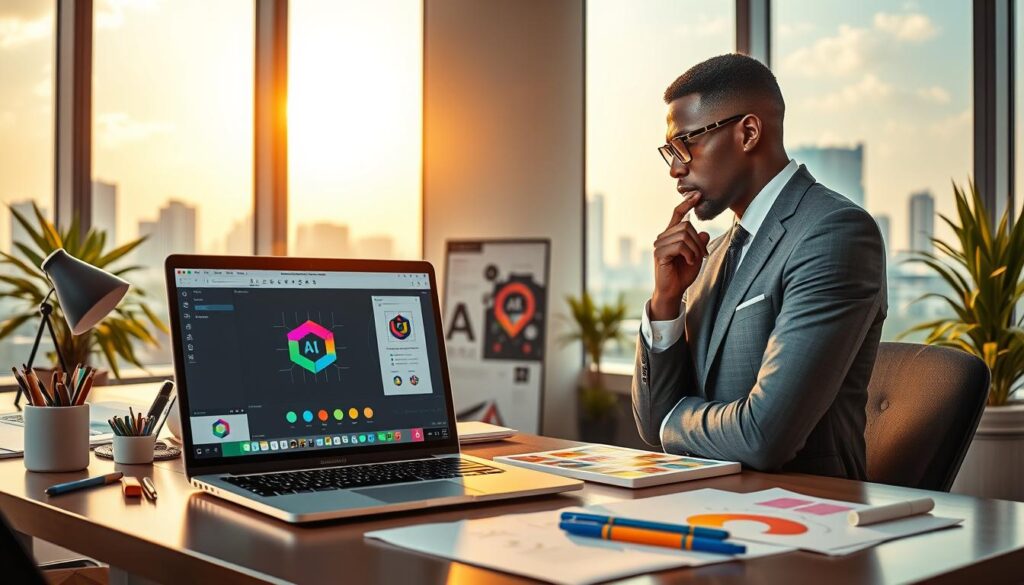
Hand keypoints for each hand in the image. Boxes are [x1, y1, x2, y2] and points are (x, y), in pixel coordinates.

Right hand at [651, 192, 710, 319]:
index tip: (696, 195)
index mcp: (671, 235)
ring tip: (694, 260)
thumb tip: (704, 232)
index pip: (677, 214)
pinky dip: (689, 254)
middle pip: (687, 226)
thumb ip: (699, 244)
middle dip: (699, 241)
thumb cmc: (682, 274)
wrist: (673, 291)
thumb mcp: (696, 256)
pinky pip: (680, 246)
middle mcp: (663, 237)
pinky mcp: (659, 254)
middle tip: (702, 254)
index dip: (686, 203)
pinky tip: (689, 262)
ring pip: (685, 236)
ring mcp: (660, 245)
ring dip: (695, 249)